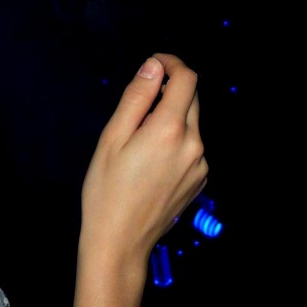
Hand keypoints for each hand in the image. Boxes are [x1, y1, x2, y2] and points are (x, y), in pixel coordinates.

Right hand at [80, 53, 207, 267]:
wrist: (120, 242)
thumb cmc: (106, 190)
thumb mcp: (112, 138)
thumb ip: (136, 98)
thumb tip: (153, 67)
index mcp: (170, 130)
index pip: (186, 79)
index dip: (172, 64)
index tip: (155, 64)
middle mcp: (194, 145)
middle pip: (191, 100)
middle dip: (169, 91)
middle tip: (136, 107)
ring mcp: (200, 165)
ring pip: (190, 125)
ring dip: (170, 120)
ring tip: (137, 144)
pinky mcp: (199, 180)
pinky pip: (191, 148)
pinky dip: (175, 143)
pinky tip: (149, 163)